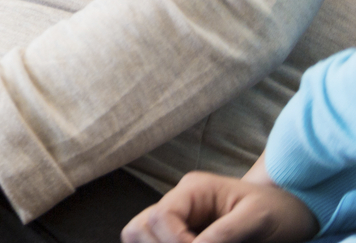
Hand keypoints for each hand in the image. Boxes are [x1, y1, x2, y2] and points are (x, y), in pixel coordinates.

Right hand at [122, 172, 317, 242]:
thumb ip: (226, 234)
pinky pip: (153, 241)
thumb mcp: (258, 220)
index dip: (175, 241)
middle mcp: (178, 203)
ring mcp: (177, 218)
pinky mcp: (181, 234)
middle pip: (139, 226)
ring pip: (138, 234)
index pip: (161, 216)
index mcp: (193, 190)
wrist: (289, 213)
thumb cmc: (277, 211)